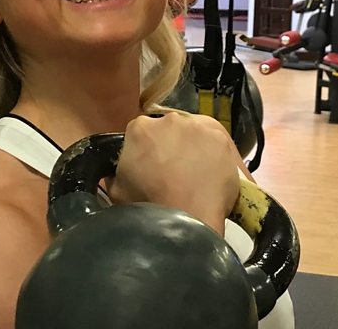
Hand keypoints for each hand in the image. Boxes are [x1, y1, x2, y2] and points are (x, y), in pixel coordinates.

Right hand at [107, 113, 240, 234]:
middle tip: (174, 172)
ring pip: (196, 134)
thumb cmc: (149, 206)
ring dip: (195, 148)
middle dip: (172, 146)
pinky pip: (217, 145)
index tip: (153, 166)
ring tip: (196, 175)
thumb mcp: (117, 190)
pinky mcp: (221, 137)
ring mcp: (198, 126)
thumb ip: (116, 174)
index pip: (142, 133)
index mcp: (139, 128)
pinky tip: (212, 175)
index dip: (148, 150)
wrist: (186, 218)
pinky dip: (216, 157)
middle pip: (170, 130)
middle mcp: (169, 119)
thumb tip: (117, 173)